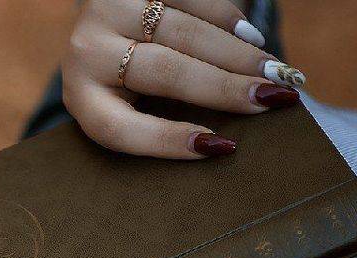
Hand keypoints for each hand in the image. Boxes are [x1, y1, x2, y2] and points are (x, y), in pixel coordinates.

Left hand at [61, 0, 304, 158]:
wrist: (102, 24)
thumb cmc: (127, 83)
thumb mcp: (130, 106)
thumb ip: (164, 120)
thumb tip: (230, 139)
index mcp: (83, 100)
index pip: (122, 129)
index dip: (170, 140)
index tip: (221, 146)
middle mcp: (87, 53)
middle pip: (163, 73)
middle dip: (224, 88)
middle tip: (272, 98)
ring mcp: (109, 10)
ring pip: (183, 32)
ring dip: (236, 53)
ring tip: (273, 70)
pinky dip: (225, 18)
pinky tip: (251, 38)